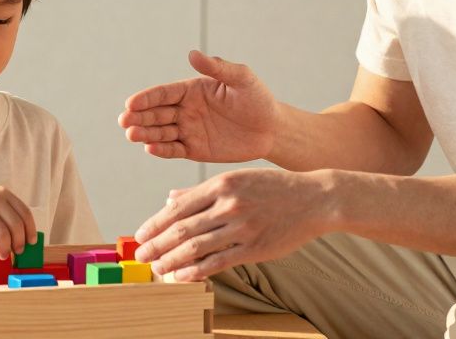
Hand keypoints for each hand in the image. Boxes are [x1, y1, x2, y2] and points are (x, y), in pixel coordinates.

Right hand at [0, 177, 37, 259]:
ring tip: (3, 255)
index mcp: (4, 193)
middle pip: (16, 225)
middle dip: (19, 242)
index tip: (31, 242)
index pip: (25, 213)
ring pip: (2, 234)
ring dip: (5, 249)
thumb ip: (4, 210)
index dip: (31, 230)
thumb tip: (19, 235)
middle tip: (17, 251)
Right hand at [118, 50, 278, 162]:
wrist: (272, 129)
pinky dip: (162, 150)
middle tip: (124, 122)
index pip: (163, 94)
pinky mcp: (195, 150)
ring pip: (160, 132)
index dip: (146, 98)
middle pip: (156, 114)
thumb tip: (192, 54)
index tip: (130, 103)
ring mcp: (188, 130)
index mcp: (191, 90)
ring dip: (145, 134)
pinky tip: (151, 149)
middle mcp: (185, 110)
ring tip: (132, 136)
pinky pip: (174, 150)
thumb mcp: (241, 79)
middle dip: (138, 118)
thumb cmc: (258, 99)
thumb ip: (217, 68)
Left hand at [132, 169, 330, 281]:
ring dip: (171, 259)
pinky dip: (197, 270)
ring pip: (196, 246)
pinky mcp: (254, 247)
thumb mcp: (236, 178)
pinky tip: (181, 276)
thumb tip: (169, 198)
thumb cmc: (273, 188)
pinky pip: (219, 261)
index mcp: (221, 185)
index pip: (178, 207)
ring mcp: (241, 227)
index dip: (156, 223)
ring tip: (157, 268)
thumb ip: (202, 191)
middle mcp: (228, 205)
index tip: (140, 234)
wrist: (314, 199)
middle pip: (182, 228)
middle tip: (140, 255)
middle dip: (157, 244)